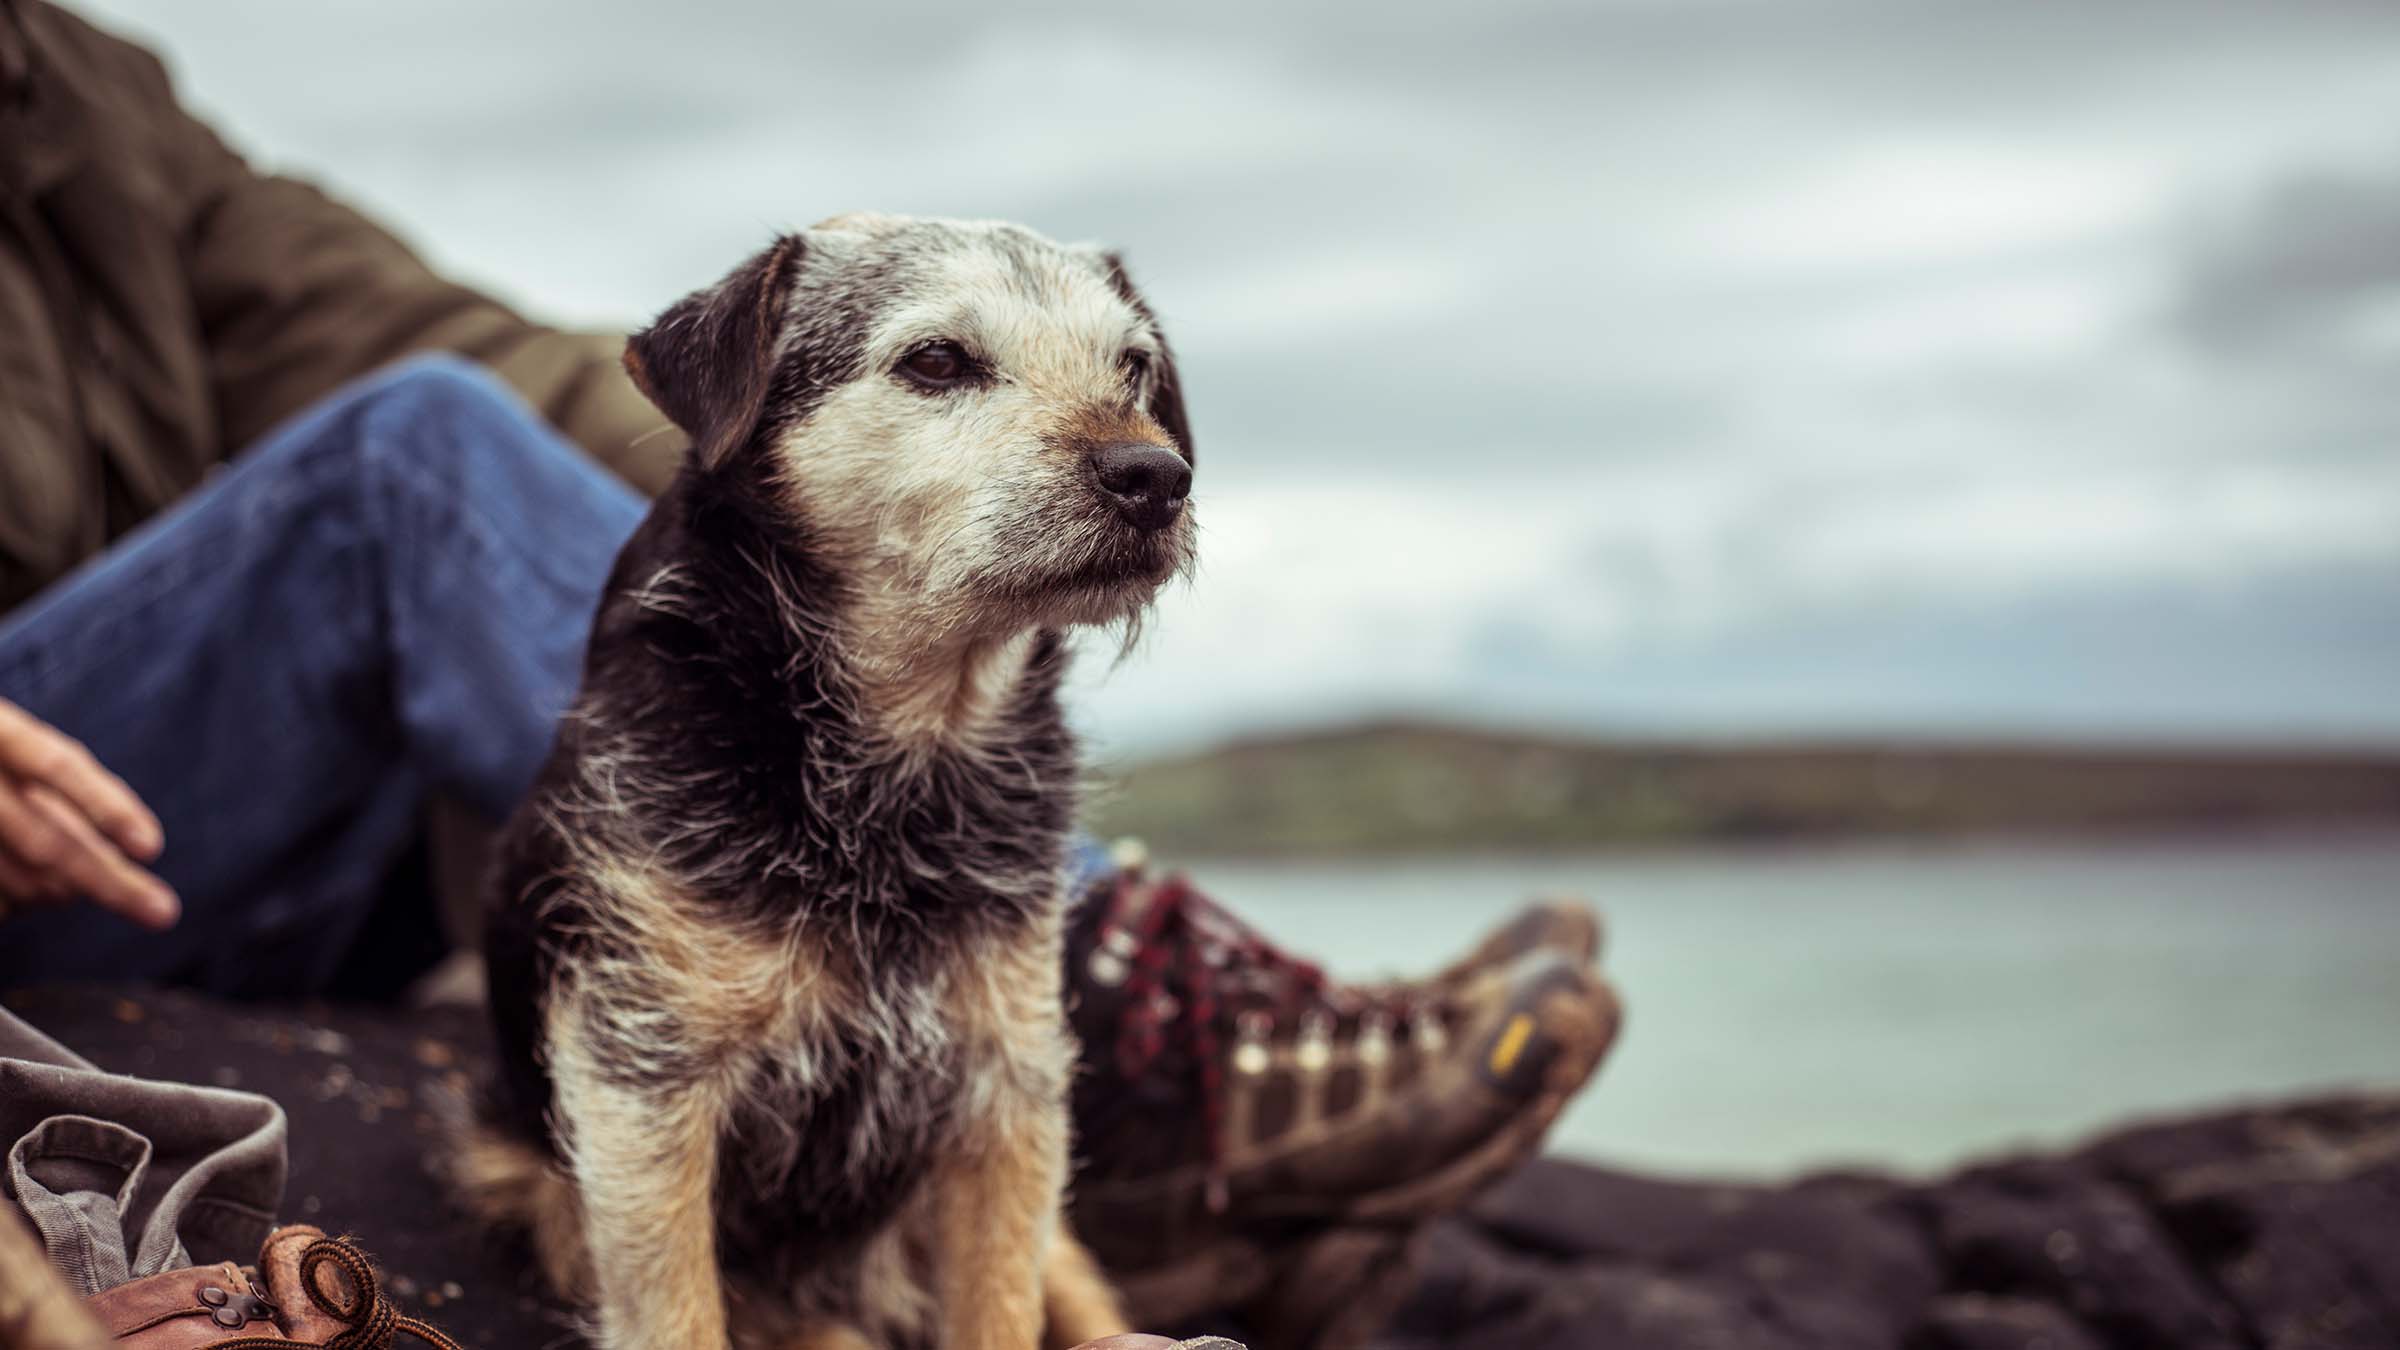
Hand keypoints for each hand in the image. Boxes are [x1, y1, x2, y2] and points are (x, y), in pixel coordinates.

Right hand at [0, 698, 177, 928]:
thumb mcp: (16, 747)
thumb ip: (69, 790)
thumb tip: (128, 855)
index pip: (57, 765)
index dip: (107, 807)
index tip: (152, 848)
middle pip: (46, 842)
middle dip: (111, 884)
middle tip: (163, 913)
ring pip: (22, 881)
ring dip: (59, 891)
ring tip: (68, 881)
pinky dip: (17, 904)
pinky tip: (19, 891)